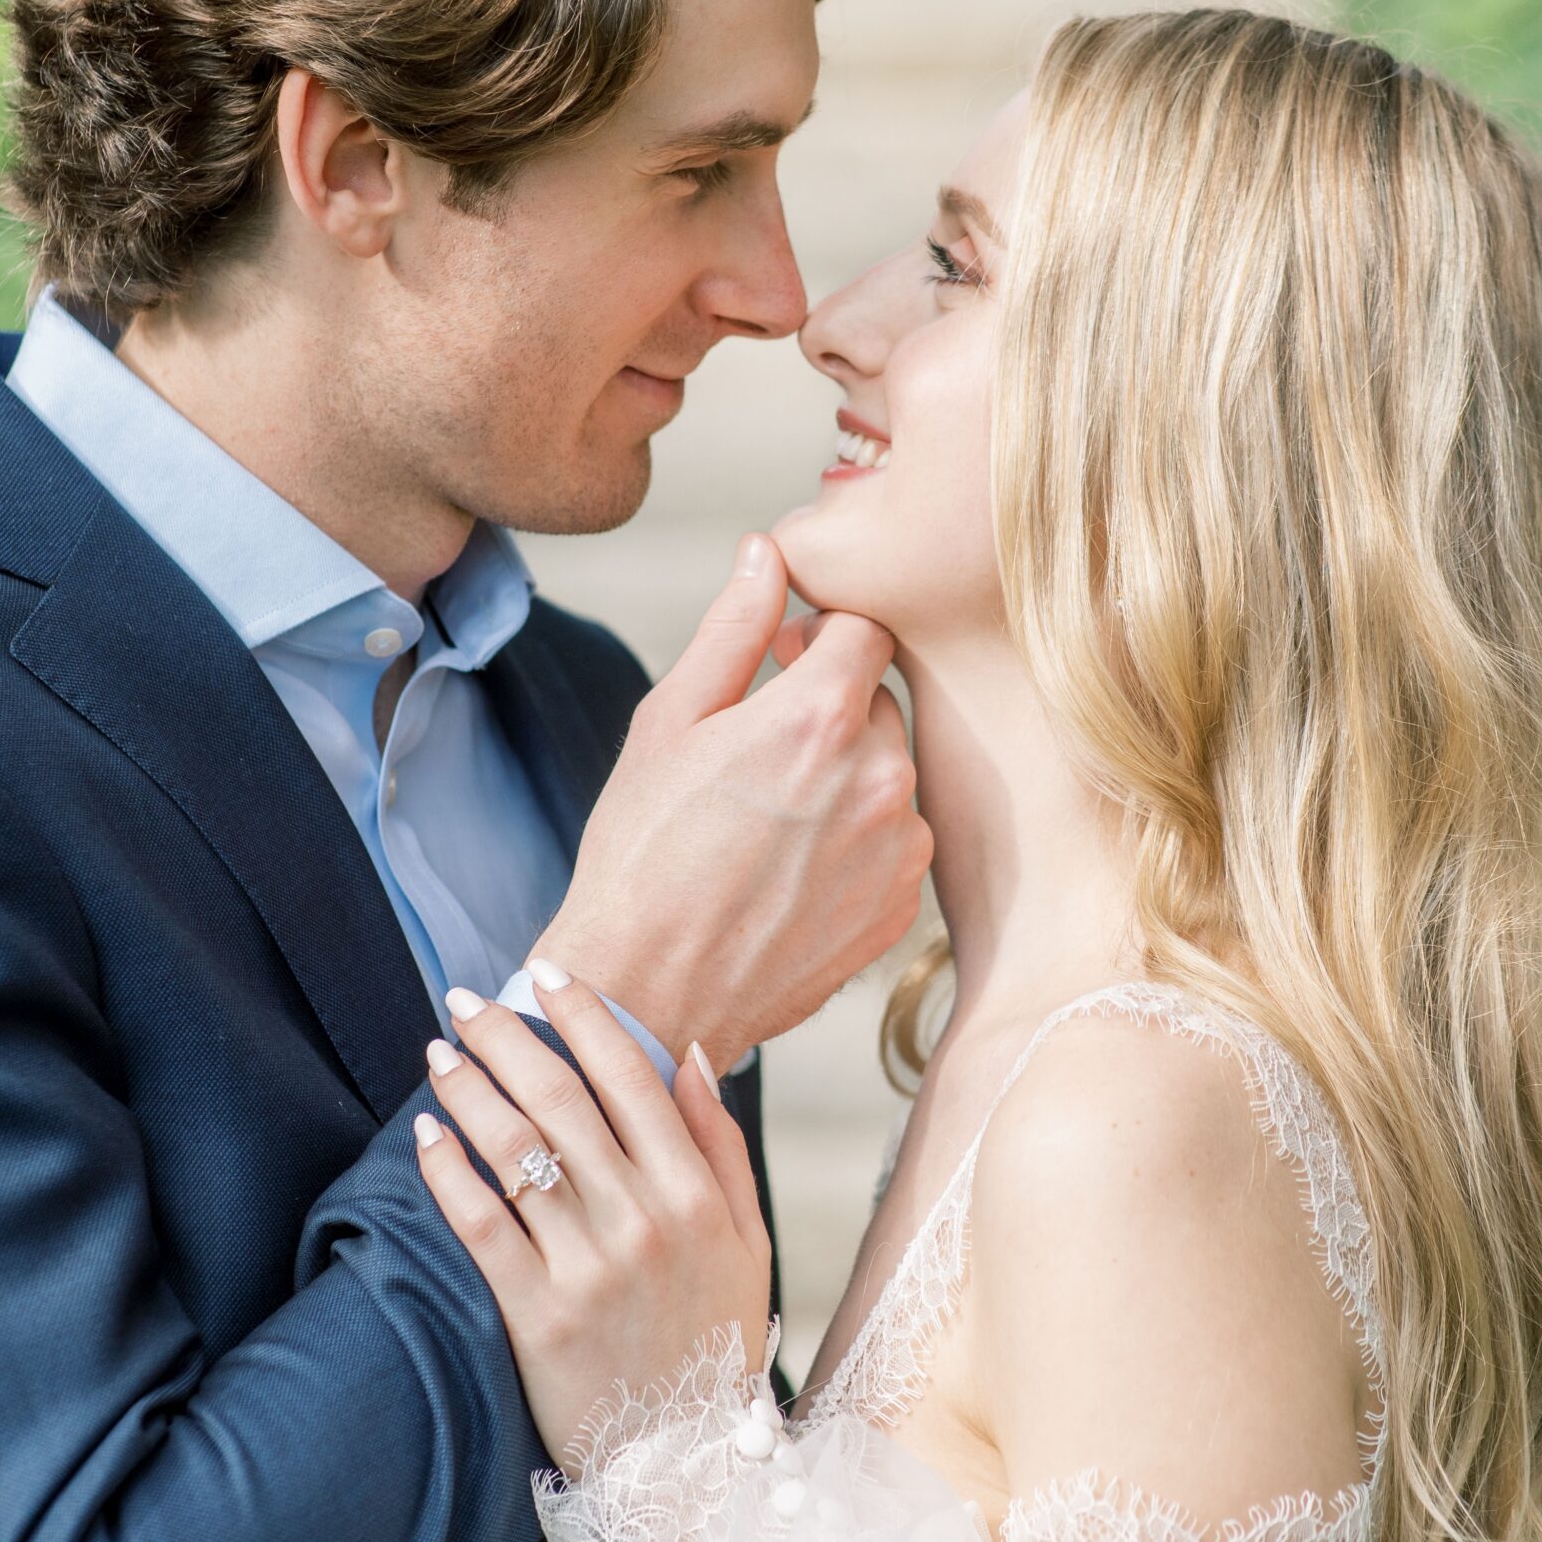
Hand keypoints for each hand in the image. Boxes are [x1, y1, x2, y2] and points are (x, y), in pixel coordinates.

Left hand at [411, 973, 771, 1472]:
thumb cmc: (714, 1344)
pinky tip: (426, 1135)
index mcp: (696, 1195)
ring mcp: (588, 1268)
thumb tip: (688, 1055)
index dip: (583, 1017)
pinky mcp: (537, 1316)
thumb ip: (720, 1145)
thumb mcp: (748, 1242)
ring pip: (516, 1152)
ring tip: (440, 1053)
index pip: (630, 1078)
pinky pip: (482, 1225)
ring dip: (469, 1090)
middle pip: (561, 1101)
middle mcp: (643, 1221)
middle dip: (507, 1038)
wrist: (690, 1464)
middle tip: (465, 1001)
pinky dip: (449, 1172)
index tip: (545, 975)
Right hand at [536, 531, 931, 1066]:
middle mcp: (880, 778)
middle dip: (831, 708)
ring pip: (889, 775)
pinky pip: (894, 843)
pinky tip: (791, 869)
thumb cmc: (640, 853)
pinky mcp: (900, 906)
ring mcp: (899, 849)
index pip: (865, 627)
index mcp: (821, 716)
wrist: (647, 990)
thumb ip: (734, 628)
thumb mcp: (670, 722)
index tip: (782, 657)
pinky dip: (855, 842)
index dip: (821, 633)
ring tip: (769, 822)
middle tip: (759, 749)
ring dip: (846, 778)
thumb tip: (768, 550)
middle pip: (881, 702)